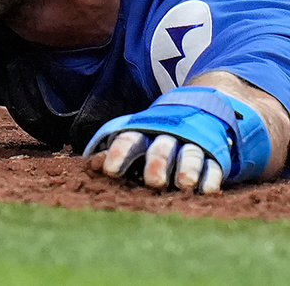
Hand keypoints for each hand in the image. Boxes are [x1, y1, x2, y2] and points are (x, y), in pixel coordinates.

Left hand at [86, 132, 222, 192]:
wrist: (196, 115)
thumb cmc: (153, 138)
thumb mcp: (134, 143)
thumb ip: (113, 154)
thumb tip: (92, 165)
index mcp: (143, 132)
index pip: (129, 140)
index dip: (119, 154)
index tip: (110, 171)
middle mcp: (168, 137)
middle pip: (162, 147)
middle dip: (157, 163)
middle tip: (153, 182)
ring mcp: (192, 145)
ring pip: (190, 154)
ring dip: (188, 169)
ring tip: (184, 185)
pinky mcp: (214, 156)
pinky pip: (213, 166)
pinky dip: (210, 178)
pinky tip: (206, 191)